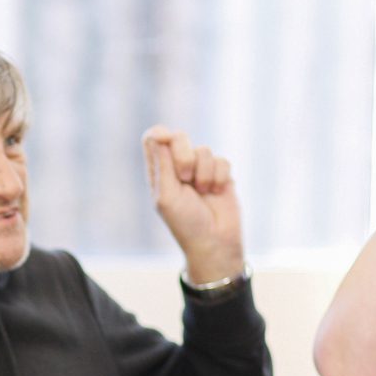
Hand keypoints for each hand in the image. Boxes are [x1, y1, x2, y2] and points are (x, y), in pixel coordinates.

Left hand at [142, 127, 243, 284]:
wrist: (214, 242)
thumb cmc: (185, 223)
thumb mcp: (166, 196)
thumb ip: (163, 165)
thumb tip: (159, 134)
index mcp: (159, 172)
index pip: (154, 138)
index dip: (160, 134)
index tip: (166, 139)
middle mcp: (178, 167)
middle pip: (179, 136)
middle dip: (185, 155)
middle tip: (185, 177)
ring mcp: (200, 170)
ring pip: (204, 150)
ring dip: (204, 174)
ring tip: (202, 193)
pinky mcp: (220, 174)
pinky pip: (222, 160)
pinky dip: (219, 177)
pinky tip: (216, 192)